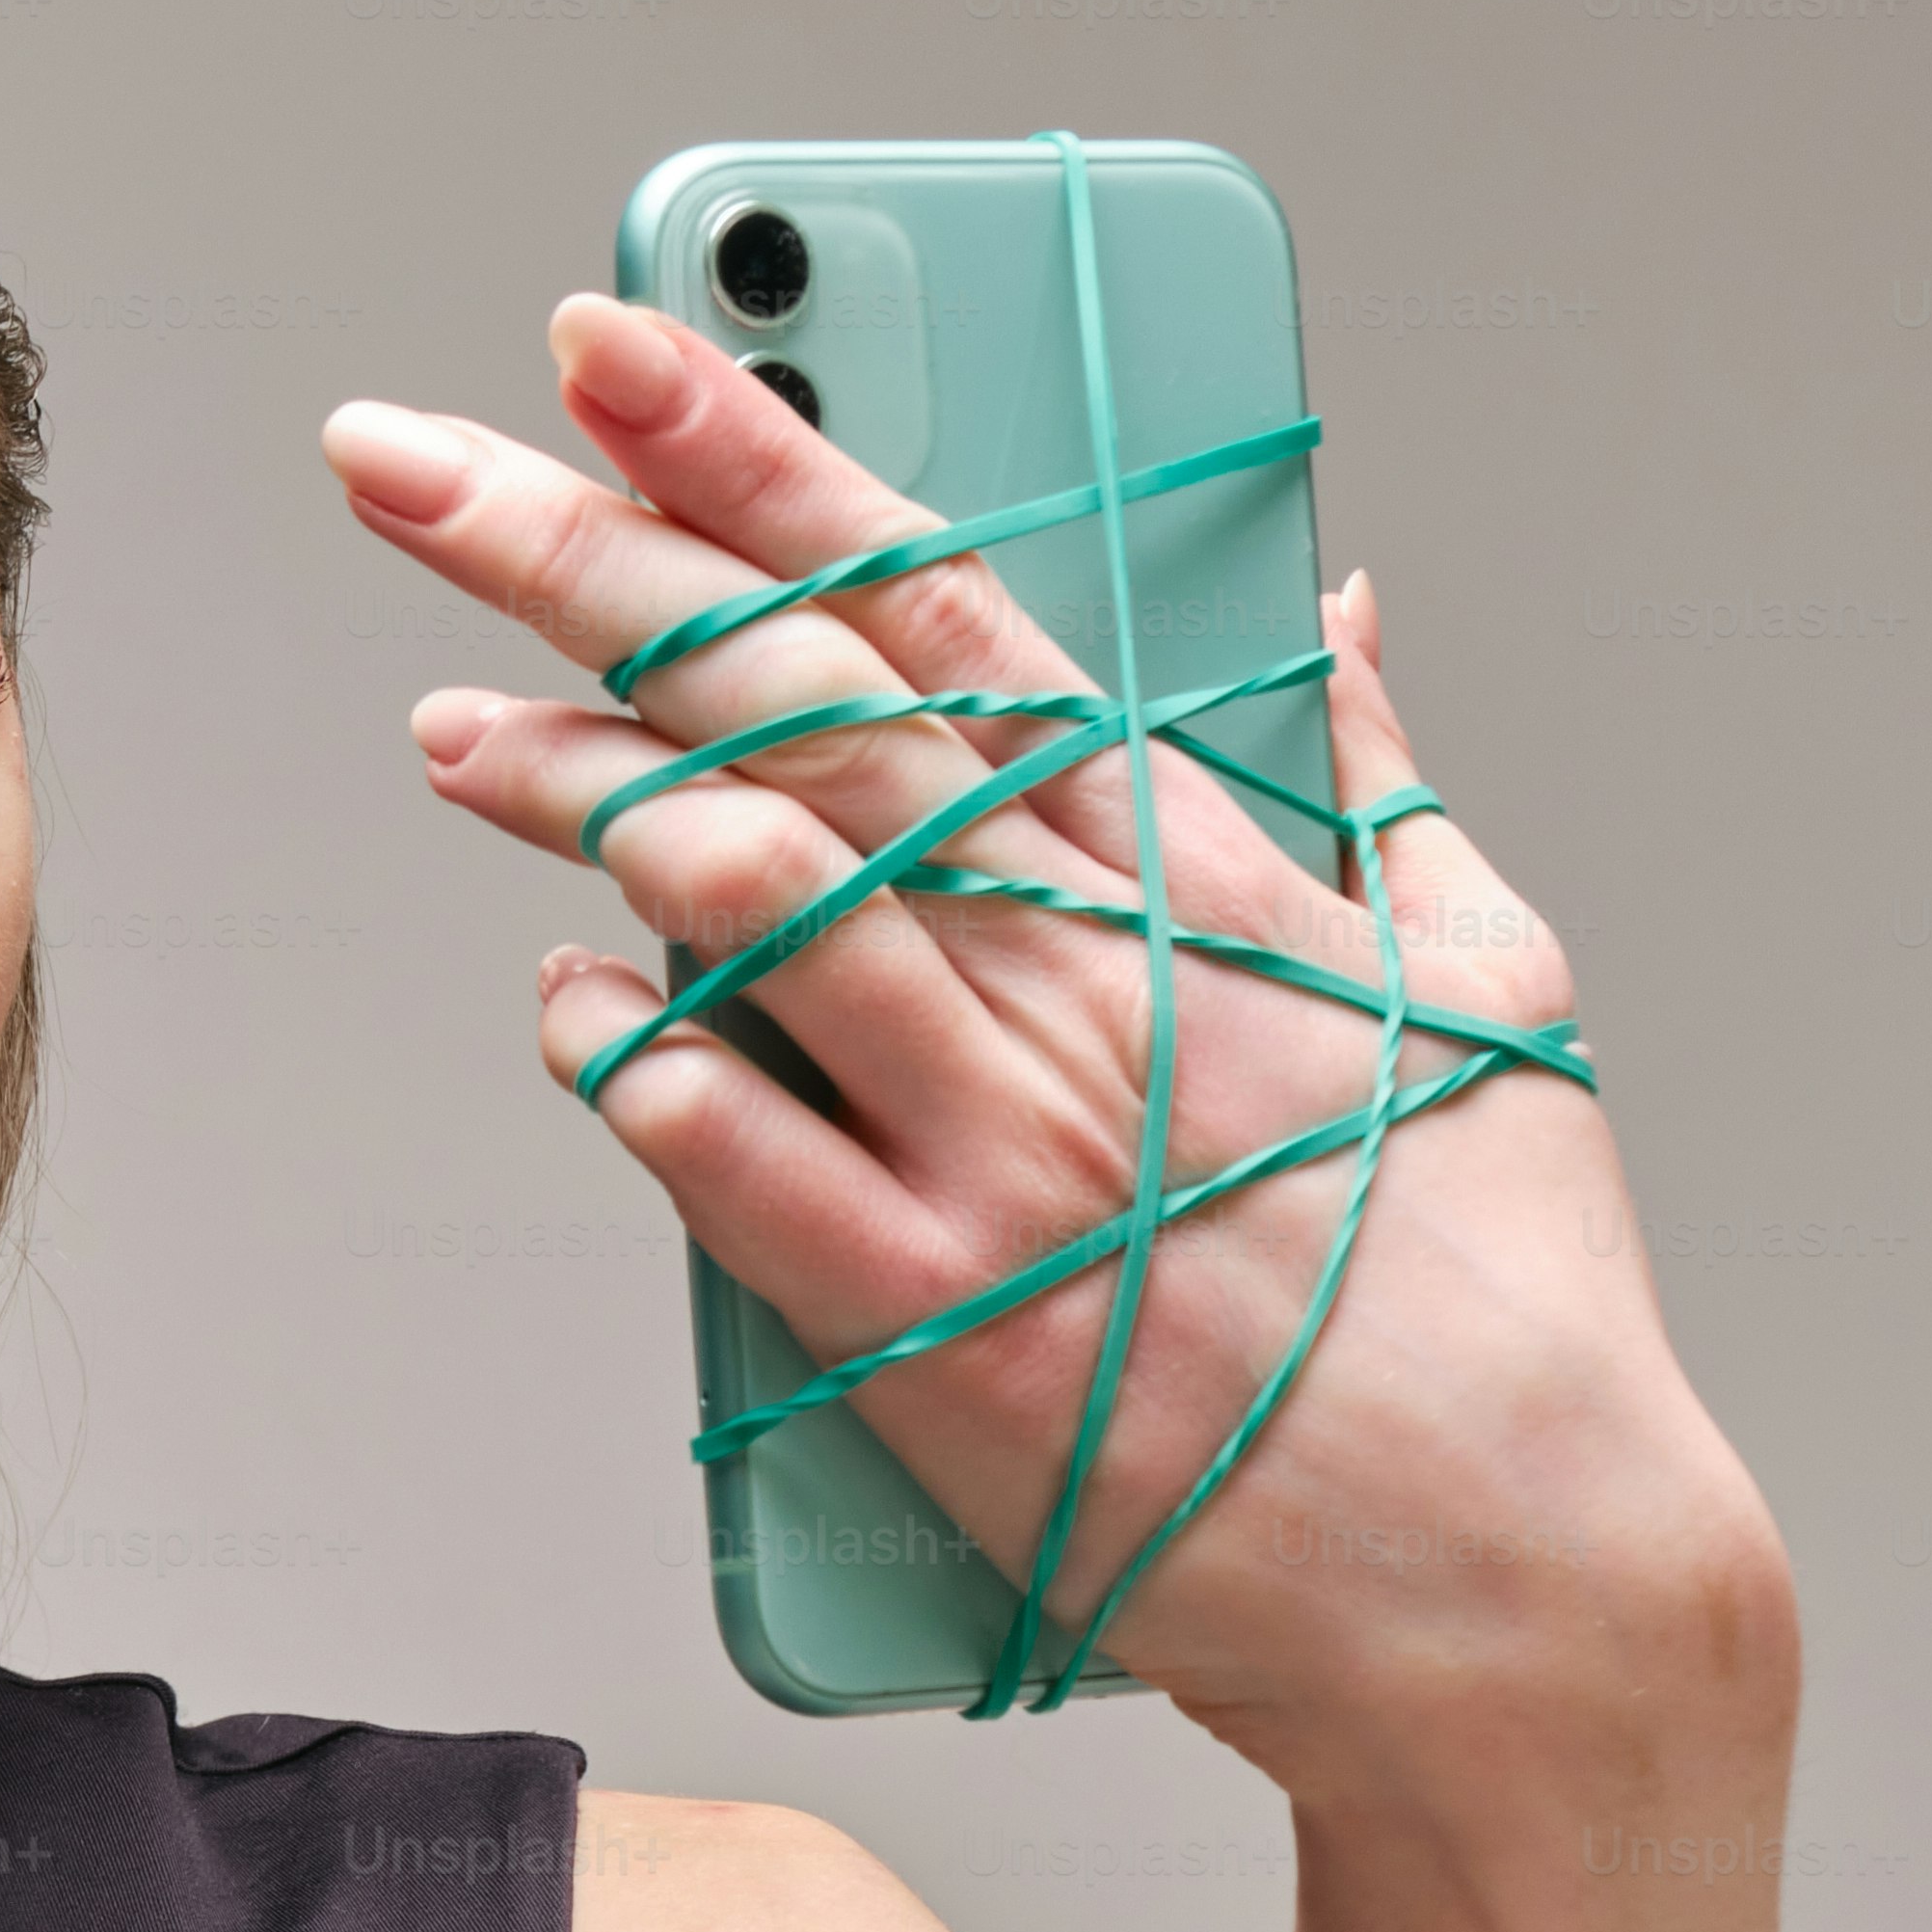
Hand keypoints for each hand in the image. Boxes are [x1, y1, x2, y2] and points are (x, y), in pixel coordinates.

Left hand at [327, 294, 1789, 1773]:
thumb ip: (1384, 782)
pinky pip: (724, 1153)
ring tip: (447, 731)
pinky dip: (622, 1066)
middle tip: (408, 462)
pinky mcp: (937, 1319)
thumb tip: (1345, 616)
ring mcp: (1004, 1144)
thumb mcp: (1488, 988)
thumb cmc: (1505, 1304)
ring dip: (572, 795)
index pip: (934, 607)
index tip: (612, 342)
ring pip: (741, 895)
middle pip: (790, 705)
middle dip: (582, 557)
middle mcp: (1082, 975)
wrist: (1523, 1589)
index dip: (757, 457)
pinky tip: (560, 1013)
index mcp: (1197, 874)